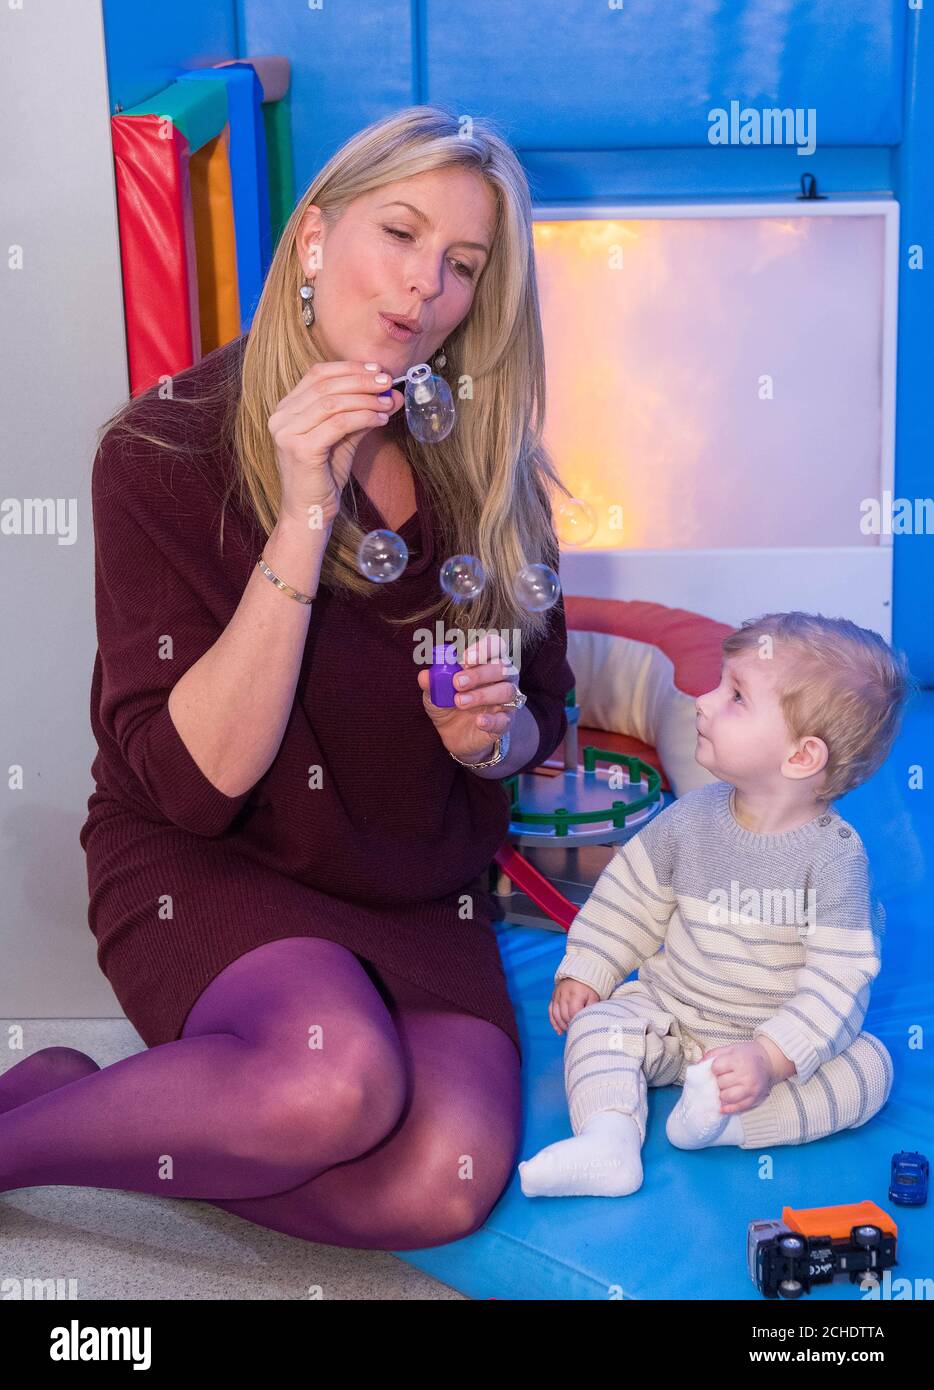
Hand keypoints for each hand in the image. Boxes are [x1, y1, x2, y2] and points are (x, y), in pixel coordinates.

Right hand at [268, 360, 404, 531]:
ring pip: (333, 403)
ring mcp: (287, 433)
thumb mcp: (344, 437)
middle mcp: (281, 417)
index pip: (317, 374)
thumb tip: (391, 393)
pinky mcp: (300, 449)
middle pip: (326, 385)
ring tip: (387, 403)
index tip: (376, 370)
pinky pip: (338, 424)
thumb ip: (362, 413)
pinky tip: (380, 420)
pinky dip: (363, 418)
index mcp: (287, 408)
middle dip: (361, 381)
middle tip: (387, 382)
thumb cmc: (324, 476)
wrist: (309, 512)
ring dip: (365, 400)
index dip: (349, 368)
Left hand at [417, 631, 520, 764]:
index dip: (484, 649)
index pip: (496, 646)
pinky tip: (478, 721)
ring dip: (482, 695)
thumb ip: (432, 683)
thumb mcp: (436, 694)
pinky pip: (505, 719)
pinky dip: (492, 720)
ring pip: (506, 691)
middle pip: (502, 667)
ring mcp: (506, 701)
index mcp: (487, 663)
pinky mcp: (505, 722)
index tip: (466, 659)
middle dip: (479, 673)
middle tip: (457, 683)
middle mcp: (502, 678)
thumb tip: (425, 675)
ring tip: (459, 702)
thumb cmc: (449, 705)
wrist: (454, 735)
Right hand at [549, 979, 599, 1034]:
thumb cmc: (589, 988)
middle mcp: (564, 994)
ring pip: (556, 1014)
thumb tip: (590, 1020)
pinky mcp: (553, 997)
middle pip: (564, 1015)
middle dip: (570, 1025)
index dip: (576, 1021)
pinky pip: (551, 1011)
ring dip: (562, 1025)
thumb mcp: (594, 996)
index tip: (581, 1027)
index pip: (573, 1012)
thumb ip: (591, 1008)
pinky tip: (559, 1031)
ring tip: (569, 1031)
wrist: (580, 974)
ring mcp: (557, 995)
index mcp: (575, 993)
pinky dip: (554, 1022)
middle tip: (576, 1029)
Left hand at [701, 1041, 777, 1113]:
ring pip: (727, 1097)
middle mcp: (745, 1075)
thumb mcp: (731, 1048)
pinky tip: (722, 1106)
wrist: (770, 1061)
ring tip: (724, 1089)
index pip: (716, 1068)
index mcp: (738, 1060)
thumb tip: (698, 1065)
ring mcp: (751, 1088)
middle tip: (723, 1078)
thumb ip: (713, 1054)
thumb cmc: (748, 1054)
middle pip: (721, 1083)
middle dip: (718, 1081)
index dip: (715, 1069)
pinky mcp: (755, 1099)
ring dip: (722, 1094)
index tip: (718, 1068)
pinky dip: (728, 1108)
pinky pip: (738, 1107)